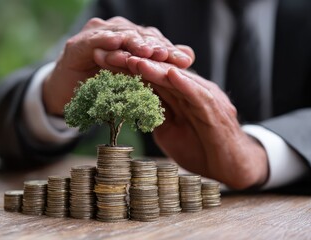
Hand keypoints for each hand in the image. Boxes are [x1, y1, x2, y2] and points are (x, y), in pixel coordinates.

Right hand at [42, 17, 193, 115]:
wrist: (68, 95)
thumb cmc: (104, 86)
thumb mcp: (134, 78)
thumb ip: (158, 66)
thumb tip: (189, 56)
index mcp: (130, 39)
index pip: (152, 41)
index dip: (168, 50)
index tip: (185, 61)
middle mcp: (114, 32)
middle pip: (138, 35)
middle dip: (155, 46)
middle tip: (169, 56)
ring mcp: (95, 35)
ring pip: (119, 35)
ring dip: (133, 42)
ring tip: (147, 51)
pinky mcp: (77, 44)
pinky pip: (94, 40)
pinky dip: (105, 41)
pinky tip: (116, 43)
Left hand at [125, 56, 267, 188]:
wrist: (231, 168)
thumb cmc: (201, 150)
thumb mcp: (170, 131)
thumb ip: (156, 115)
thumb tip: (135, 106)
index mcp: (182, 96)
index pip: (156, 79)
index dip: (134, 72)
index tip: (111, 66)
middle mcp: (194, 92)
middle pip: (165, 74)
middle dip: (141, 65)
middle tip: (118, 56)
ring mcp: (207, 99)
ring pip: (180, 80)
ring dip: (158, 70)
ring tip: (137, 61)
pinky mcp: (217, 111)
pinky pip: (200, 95)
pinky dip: (185, 84)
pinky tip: (171, 75)